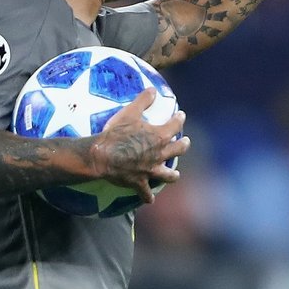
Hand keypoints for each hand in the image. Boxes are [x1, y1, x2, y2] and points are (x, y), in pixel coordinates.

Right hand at [92, 88, 189, 205]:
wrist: (103, 156)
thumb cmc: (116, 133)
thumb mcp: (129, 113)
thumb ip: (143, 101)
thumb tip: (153, 89)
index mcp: (159, 136)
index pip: (175, 126)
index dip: (179, 119)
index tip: (181, 115)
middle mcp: (159, 154)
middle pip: (178, 150)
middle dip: (183, 145)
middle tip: (185, 142)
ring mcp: (151, 170)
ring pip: (168, 175)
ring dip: (172, 174)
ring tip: (175, 174)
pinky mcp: (140, 182)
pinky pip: (146, 193)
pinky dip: (147, 196)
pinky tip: (149, 199)